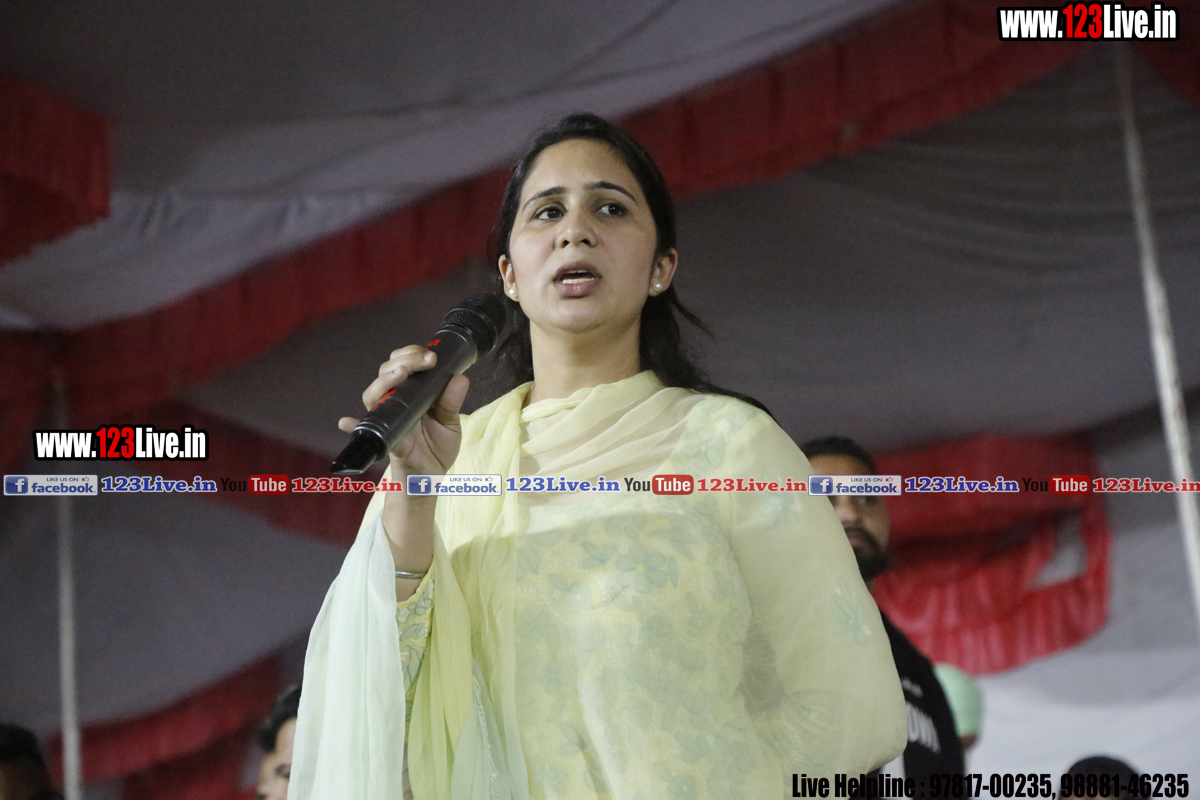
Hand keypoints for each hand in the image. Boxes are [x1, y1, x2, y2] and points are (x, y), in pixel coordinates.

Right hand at [338, 345, 467, 478]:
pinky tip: (346, 422)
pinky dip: (353, 426)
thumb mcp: (450, 424)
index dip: (411, 354)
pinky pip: (366, 431)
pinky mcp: (387, 440)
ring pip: (374, 395)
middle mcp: (395, 403)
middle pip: (386, 373)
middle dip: (403, 360)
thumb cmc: (436, 448)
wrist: (431, 478)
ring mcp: (388, 420)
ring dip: (384, 382)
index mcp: (411, 394)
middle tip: (426, 361)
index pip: (402, 364)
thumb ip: (452, 402)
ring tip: (400, 375)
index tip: (430, 354)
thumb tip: (460, 378)